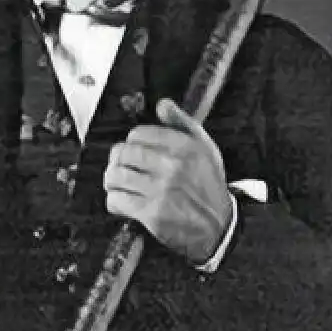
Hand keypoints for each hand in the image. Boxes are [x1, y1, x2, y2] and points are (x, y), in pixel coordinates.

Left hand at [103, 98, 232, 264]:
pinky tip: (121, 201)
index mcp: (184, 146)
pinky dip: (114, 201)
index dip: (131, 142)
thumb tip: (162, 104)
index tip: (133, 149)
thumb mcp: (205, 148)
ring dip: (112, 180)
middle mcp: (172, 166)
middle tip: (122, 167)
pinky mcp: (152, 214)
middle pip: (123, 153)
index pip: (138, 134)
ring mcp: (161, 190)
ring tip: (117, 183)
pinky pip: (117, 200)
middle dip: (118, 160)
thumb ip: (182, 122)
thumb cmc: (209, 186)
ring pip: (116, 175)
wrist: (219, 226)